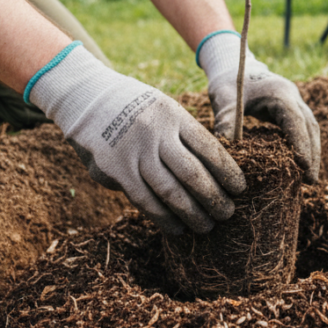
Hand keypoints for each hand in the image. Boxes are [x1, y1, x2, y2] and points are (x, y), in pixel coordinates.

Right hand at [30, 44, 245, 234]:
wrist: (87, 98)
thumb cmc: (135, 108)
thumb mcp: (163, 108)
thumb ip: (184, 135)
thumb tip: (214, 170)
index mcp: (174, 115)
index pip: (209, 148)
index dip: (228, 172)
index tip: (240, 189)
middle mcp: (156, 133)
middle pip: (193, 174)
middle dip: (214, 198)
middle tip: (228, 214)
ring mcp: (134, 152)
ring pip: (170, 191)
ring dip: (192, 214)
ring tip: (207, 227)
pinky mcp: (115, 170)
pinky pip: (145, 200)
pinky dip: (163, 218)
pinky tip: (177, 228)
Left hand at [199, 32, 320, 182]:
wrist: (233, 65)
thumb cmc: (228, 82)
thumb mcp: (223, 100)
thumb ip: (225, 122)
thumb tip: (228, 153)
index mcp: (279, 93)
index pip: (297, 121)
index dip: (302, 145)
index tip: (305, 168)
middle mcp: (292, 96)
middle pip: (310, 127)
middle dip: (312, 154)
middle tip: (310, 182)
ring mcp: (295, 101)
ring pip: (311, 128)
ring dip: (312, 152)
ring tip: (309, 179)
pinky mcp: (291, 108)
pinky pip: (303, 128)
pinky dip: (305, 146)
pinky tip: (301, 165)